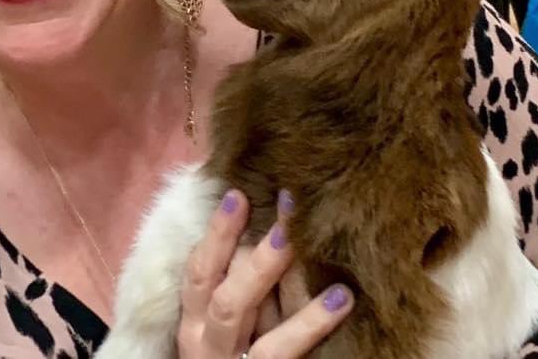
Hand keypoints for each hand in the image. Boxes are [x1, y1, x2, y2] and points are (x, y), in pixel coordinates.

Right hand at [177, 189, 353, 357]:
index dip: (217, 233)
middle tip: (285, 214)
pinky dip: (312, 323)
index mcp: (194, 320)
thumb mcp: (229, 317)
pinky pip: (284, 353)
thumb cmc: (236, 350)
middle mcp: (206, 343)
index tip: (238, 194)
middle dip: (250, 251)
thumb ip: (238, 278)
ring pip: (247, 320)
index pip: (199, 271)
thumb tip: (262, 216)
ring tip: (304, 241)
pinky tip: (342, 298)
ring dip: (273, 276)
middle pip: (223, 293)